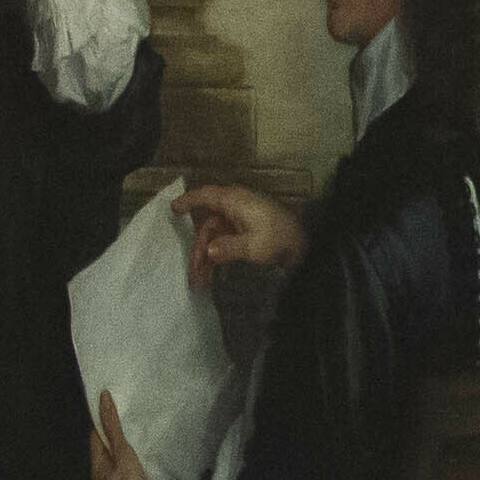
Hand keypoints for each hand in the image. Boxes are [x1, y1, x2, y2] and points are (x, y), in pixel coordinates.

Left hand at [88, 391, 160, 479]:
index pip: (95, 436)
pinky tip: (147, 460)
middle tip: (130, 413)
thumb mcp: (123, 456)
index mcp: (96, 467)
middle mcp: (102, 478)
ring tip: (140, 432)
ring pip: (118, 462)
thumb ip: (114, 430)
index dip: (101, 419)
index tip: (112, 401)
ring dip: (126, 448)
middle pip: (106, 450)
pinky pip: (129, 473)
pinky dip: (135, 461)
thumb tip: (102, 400)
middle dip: (114, 432)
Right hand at [181, 181, 306, 289]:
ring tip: (202, 283)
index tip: (172, 209)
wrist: (307, 245)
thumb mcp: (254, 245)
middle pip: (208, 227)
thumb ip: (229, 248)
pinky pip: (227, 243)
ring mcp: (242, 220)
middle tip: (193, 276)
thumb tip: (209, 251)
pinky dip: (221, 258)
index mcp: (234, 202)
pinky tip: (217, 277)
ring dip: (208, 260)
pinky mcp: (249, 232)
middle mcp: (235, 208)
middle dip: (199, 252)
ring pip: (217, 238)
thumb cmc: (279, 238)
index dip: (187, 201)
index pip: (205, 197)